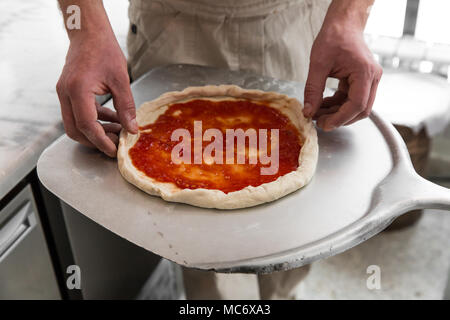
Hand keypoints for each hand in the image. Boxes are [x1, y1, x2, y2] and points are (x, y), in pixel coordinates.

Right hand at [56, 31, 137, 156]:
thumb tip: (132, 129)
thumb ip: (126, 107)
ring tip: (119, 132)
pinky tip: (114, 119)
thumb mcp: (121, 80)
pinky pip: (80, 113)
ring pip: (76, 123)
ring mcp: (65, 93)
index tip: (114, 150)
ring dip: (96, 130)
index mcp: (78, 90)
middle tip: (115, 145)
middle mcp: (66, 93)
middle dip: (95, 141)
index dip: (100, 141)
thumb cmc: (104, 51)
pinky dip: (96, 119)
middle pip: (75, 130)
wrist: (89, 33)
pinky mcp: (69, 92)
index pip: (86, 125)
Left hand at [303, 5, 381, 130]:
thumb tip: (308, 112)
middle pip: (361, 110)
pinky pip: (352, 99)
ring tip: (317, 113)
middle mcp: (372, 78)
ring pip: (357, 107)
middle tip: (319, 122)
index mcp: (364, 72)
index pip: (357, 105)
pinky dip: (338, 105)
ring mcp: (369, 80)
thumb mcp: (318, 64)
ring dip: (337, 113)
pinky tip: (322, 104)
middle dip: (340, 118)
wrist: (343, 24)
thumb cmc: (334, 37)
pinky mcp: (362, 81)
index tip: (324, 124)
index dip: (341, 118)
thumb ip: (313, 90)